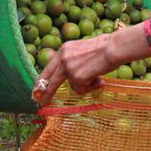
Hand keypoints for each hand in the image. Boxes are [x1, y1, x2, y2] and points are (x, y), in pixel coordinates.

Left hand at [34, 23, 150, 107]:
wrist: (113, 47)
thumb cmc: (104, 48)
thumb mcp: (82, 50)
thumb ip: (75, 62)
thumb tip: (76, 81)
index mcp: (64, 50)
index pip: (49, 67)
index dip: (42, 79)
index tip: (37, 88)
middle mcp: (63, 58)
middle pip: (49, 80)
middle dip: (45, 93)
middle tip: (40, 103)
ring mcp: (69, 68)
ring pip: (73, 86)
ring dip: (84, 85)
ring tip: (97, 76)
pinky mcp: (77, 77)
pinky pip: (81, 90)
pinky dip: (89, 87)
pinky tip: (98, 79)